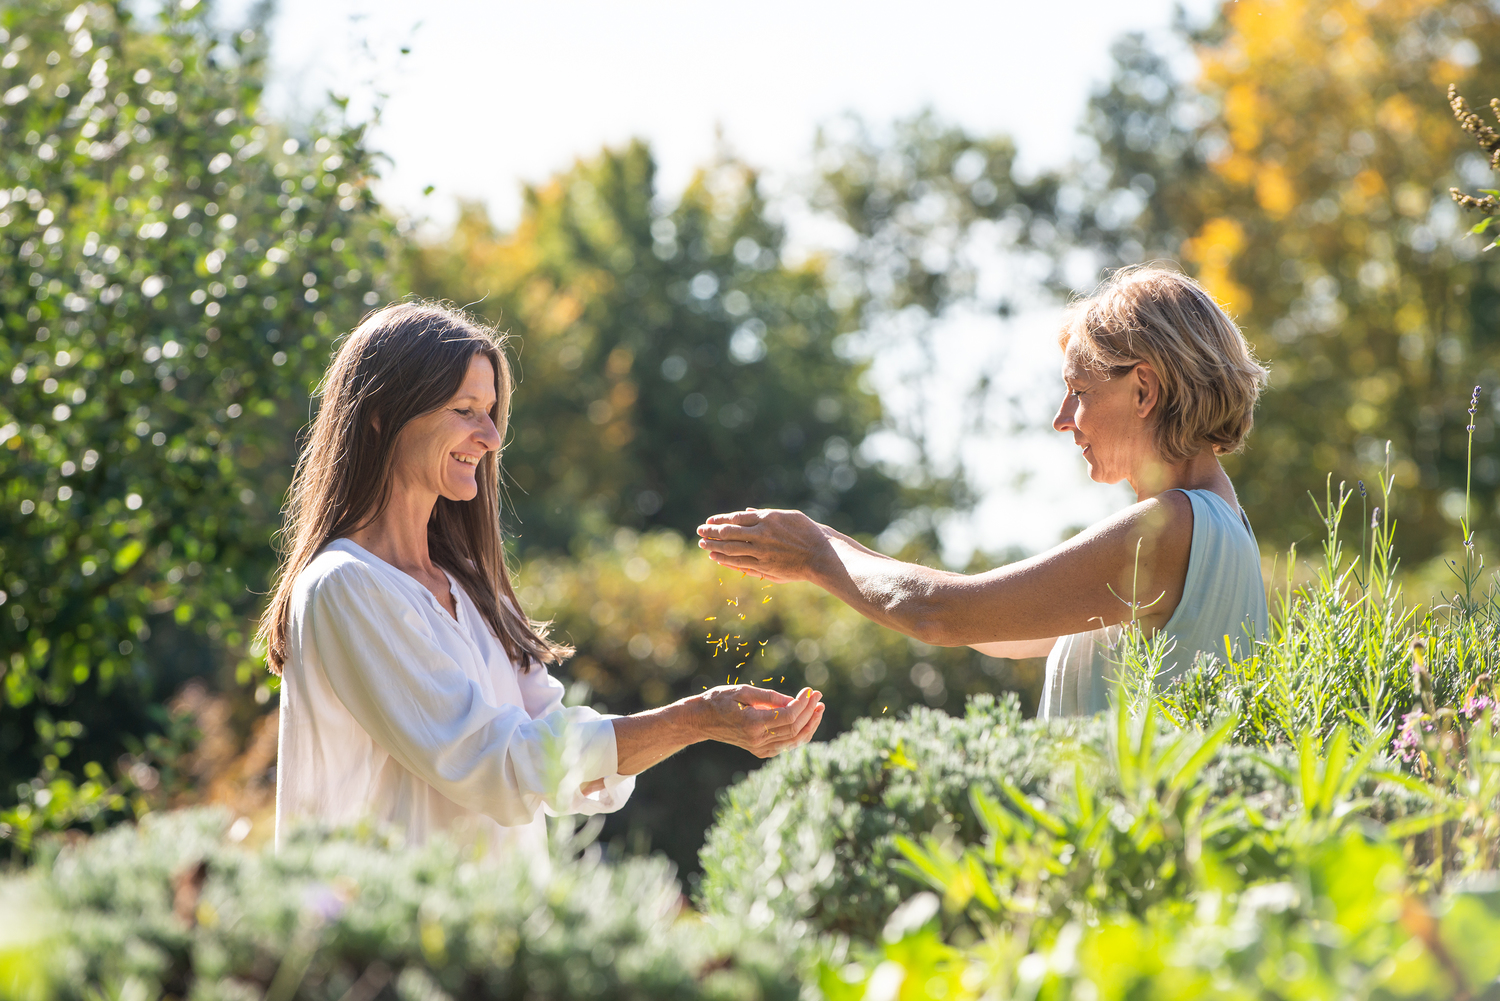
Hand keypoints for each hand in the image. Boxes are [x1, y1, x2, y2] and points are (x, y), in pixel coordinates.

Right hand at [691, 685, 824, 757]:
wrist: (702, 720)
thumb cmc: (720, 700)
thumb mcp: (743, 691)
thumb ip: (769, 697)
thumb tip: (793, 700)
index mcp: (753, 723)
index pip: (788, 715)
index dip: (803, 703)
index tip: (809, 690)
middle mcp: (758, 740)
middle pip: (794, 728)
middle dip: (810, 711)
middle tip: (818, 696)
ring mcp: (759, 748)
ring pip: (794, 740)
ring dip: (810, 724)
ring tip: (819, 708)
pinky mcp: (760, 751)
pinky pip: (787, 745)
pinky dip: (800, 734)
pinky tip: (807, 721)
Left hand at [696, 508, 833, 583]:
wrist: (820, 555)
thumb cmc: (807, 533)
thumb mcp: (788, 516)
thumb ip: (765, 515)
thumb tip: (746, 512)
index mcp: (767, 519)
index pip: (736, 518)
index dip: (720, 520)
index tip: (709, 521)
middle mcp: (762, 534)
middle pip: (729, 533)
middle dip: (712, 532)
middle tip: (699, 531)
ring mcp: (762, 552)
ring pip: (731, 549)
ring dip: (714, 546)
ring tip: (703, 545)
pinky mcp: (764, 567)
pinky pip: (740, 563)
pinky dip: (725, 560)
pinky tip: (716, 557)